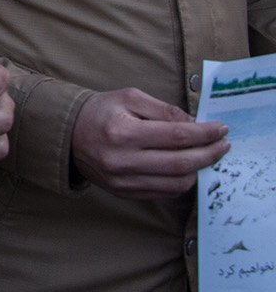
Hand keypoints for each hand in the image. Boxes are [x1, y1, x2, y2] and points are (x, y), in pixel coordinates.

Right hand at [70, 88, 227, 197]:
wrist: (67, 134)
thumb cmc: (99, 111)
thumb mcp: (129, 98)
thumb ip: (164, 110)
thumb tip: (196, 125)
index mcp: (123, 132)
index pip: (176, 136)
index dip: (205, 133)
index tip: (221, 129)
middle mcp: (123, 160)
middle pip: (181, 163)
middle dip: (209, 154)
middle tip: (224, 145)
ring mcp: (124, 180)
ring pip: (177, 183)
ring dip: (198, 170)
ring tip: (205, 156)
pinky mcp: (125, 193)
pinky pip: (165, 192)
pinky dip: (181, 180)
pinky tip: (185, 167)